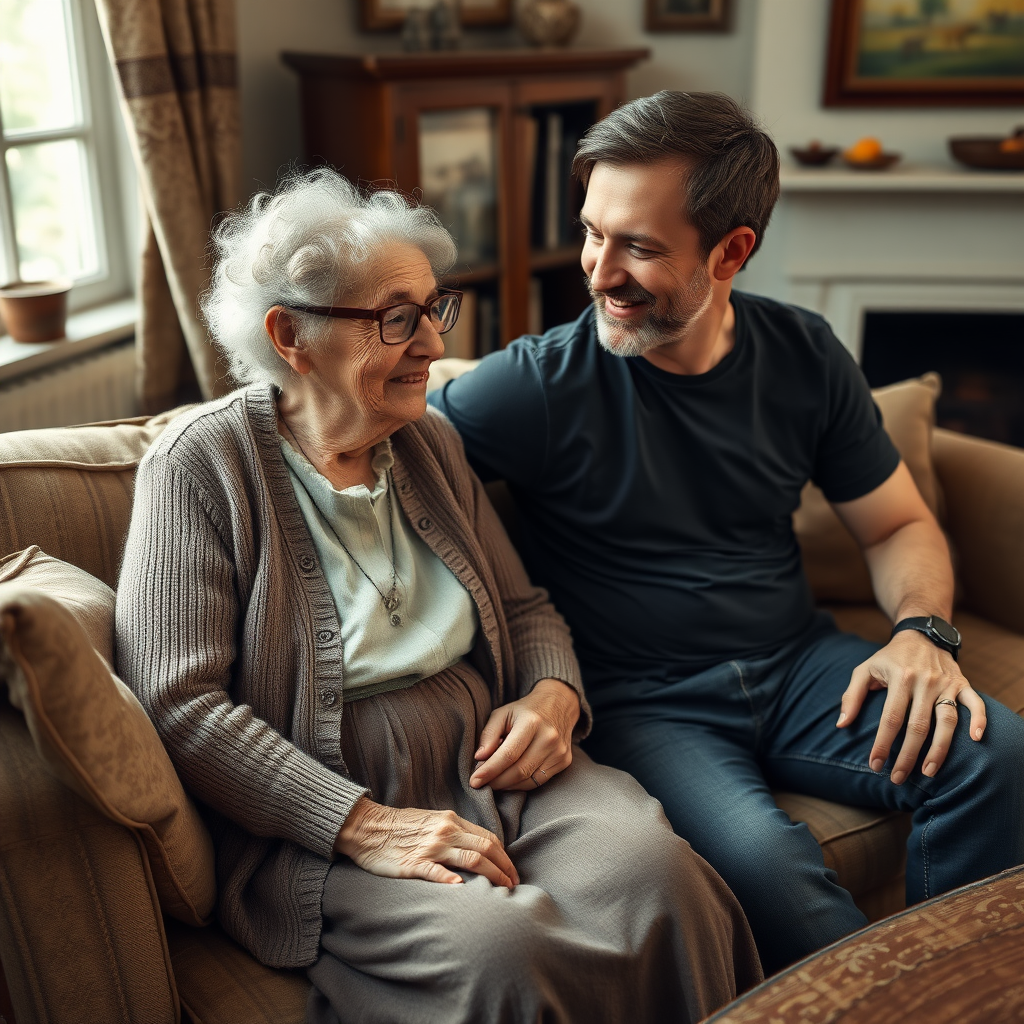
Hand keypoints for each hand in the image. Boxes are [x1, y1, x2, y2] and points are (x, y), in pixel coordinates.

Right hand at [334, 797, 518, 888]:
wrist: (367, 826)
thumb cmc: (399, 826)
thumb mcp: (432, 821)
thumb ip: (454, 832)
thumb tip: (477, 848)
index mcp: (451, 821)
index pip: (488, 838)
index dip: (505, 857)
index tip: (512, 872)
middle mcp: (445, 831)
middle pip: (486, 849)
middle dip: (505, 869)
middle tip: (515, 886)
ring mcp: (430, 847)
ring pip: (471, 860)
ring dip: (492, 877)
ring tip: (502, 891)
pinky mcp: (413, 863)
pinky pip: (437, 871)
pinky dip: (452, 879)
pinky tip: (462, 889)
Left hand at [470, 678, 578, 791]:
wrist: (559, 704)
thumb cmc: (525, 710)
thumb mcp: (502, 713)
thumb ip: (489, 734)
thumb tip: (479, 758)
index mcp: (531, 722)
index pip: (508, 754)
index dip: (490, 770)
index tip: (474, 781)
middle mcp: (548, 737)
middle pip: (519, 770)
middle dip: (496, 782)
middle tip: (481, 783)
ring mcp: (559, 751)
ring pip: (529, 780)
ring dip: (507, 785)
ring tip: (494, 780)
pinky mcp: (564, 761)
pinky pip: (539, 781)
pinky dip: (521, 784)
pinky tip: (510, 779)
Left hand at [837, 630, 985, 784]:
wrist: (921, 634)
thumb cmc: (890, 657)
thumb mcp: (865, 669)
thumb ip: (852, 696)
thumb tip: (841, 724)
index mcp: (899, 679)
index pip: (891, 719)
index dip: (883, 744)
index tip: (875, 765)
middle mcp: (924, 682)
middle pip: (918, 726)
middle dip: (908, 756)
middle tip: (897, 778)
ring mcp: (946, 684)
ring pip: (947, 721)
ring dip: (939, 749)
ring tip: (929, 773)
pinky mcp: (962, 683)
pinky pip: (975, 703)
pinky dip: (979, 720)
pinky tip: (976, 739)